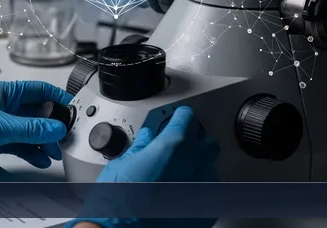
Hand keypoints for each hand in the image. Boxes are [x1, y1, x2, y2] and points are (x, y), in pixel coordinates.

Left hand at [0, 80, 72, 181]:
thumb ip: (29, 129)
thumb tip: (56, 128)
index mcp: (2, 93)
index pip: (38, 89)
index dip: (57, 98)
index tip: (73, 110)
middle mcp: (3, 106)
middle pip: (37, 111)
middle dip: (53, 124)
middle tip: (68, 137)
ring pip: (31, 130)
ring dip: (45, 141)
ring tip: (56, 152)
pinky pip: (21, 144)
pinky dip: (32, 151)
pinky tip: (41, 159)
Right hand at [71, 107, 219, 227]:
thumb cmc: (118, 201)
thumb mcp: (124, 163)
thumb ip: (142, 146)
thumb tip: (147, 139)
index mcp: (174, 144)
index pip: (187, 117)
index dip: (179, 117)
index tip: (176, 119)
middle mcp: (195, 163)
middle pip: (206, 142)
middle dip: (193, 143)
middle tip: (177, 149)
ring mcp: (205, 188)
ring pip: (208, 169)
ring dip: (195, 168)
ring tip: (174, 178)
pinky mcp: (207, 210)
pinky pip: (208, 193)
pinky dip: (197, 191)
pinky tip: (178, 195)